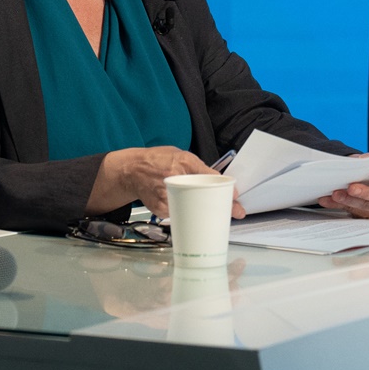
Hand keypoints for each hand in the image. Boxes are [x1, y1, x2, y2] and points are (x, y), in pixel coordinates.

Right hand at [88, 146, 246, 219]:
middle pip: (205, 198)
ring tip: (215, 214)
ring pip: (194, 210)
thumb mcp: (180, 154)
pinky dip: (188, 213)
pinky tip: (189, 210)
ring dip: (207, 213)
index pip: (210, 177)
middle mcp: (176, 179)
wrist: (131, 170)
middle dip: (222, 207)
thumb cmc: (157, 160)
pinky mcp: (162, 209)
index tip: (236, 199)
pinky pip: (180, 215)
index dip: (226, 189)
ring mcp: (167, 197)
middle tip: (236, 212)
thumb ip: (198, 167)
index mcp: (183, 162)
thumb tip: (218, 180)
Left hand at [316, 159, 368, 218]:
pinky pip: (349, 210)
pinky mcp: (365, 213)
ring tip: (336, 194)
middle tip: (352, 188)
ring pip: (365, 206)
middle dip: (365, 192)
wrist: (368, 179)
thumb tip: (359, 160)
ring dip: (348, 200)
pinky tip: (326, 200)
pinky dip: (336, 204)